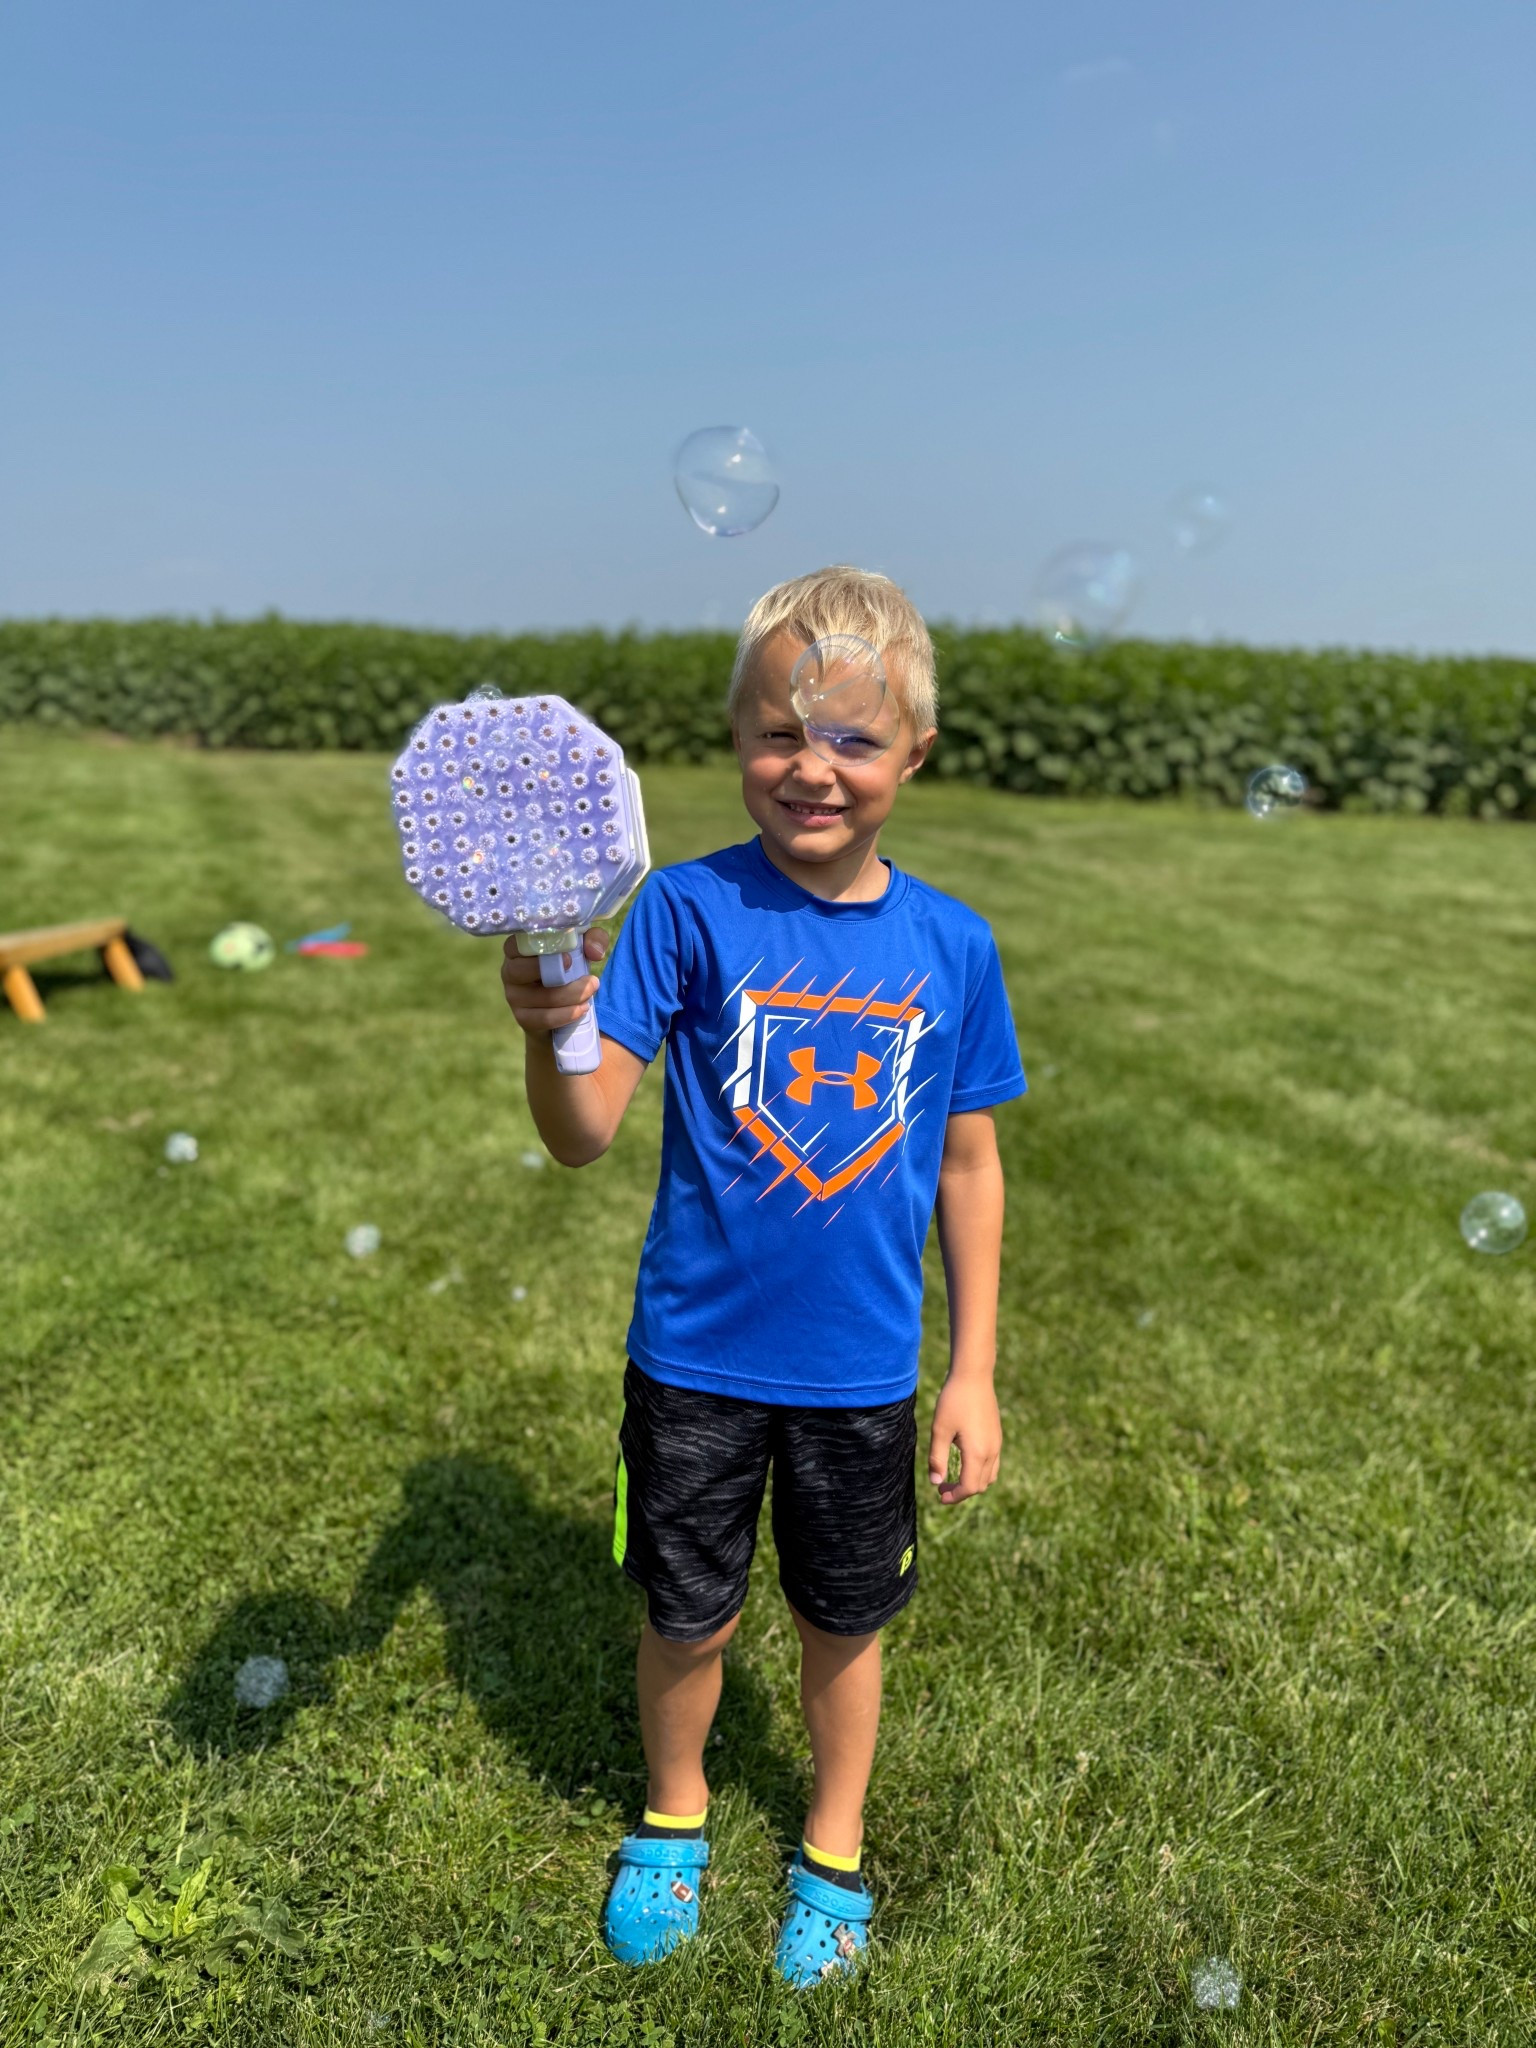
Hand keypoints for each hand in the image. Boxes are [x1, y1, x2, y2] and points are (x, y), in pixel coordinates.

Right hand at [500, 927, 608, 1037]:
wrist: (561, 1007)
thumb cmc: (567, 968)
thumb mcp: (582, 948)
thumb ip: (592, 939)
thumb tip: (595, 952)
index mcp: (518, 949)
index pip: (515, 943)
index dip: (540, 949)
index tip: (568, 956)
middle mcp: (510, 971)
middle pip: (524, 971)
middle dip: (560, 975)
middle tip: (589, 978)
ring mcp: (513, 996)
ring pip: (542, 997)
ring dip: (573, 996)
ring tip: (591, 992)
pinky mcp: (522, 1018)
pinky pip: (545, 1018)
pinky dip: (567, 1014)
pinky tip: (582, 1009)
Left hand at [927, 1374, 1001, 1505]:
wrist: (974, 1376)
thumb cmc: (953, 1401)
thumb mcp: (939, 1430)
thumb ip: (937, 1458)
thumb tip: (935, 1482)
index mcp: (977, 1453)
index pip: (969, 1487)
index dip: (954, 1496)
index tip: (939, 1495)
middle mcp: (991, 1452)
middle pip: (980, 1486)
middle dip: (962, 1492)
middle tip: (942, 1487)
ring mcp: (997, 1444)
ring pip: (989, 1477)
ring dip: (972, 1483)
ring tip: (953, 1478)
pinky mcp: (997, 1437)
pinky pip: (993, 1464)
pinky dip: (980, 1472)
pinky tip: (964, 1462)